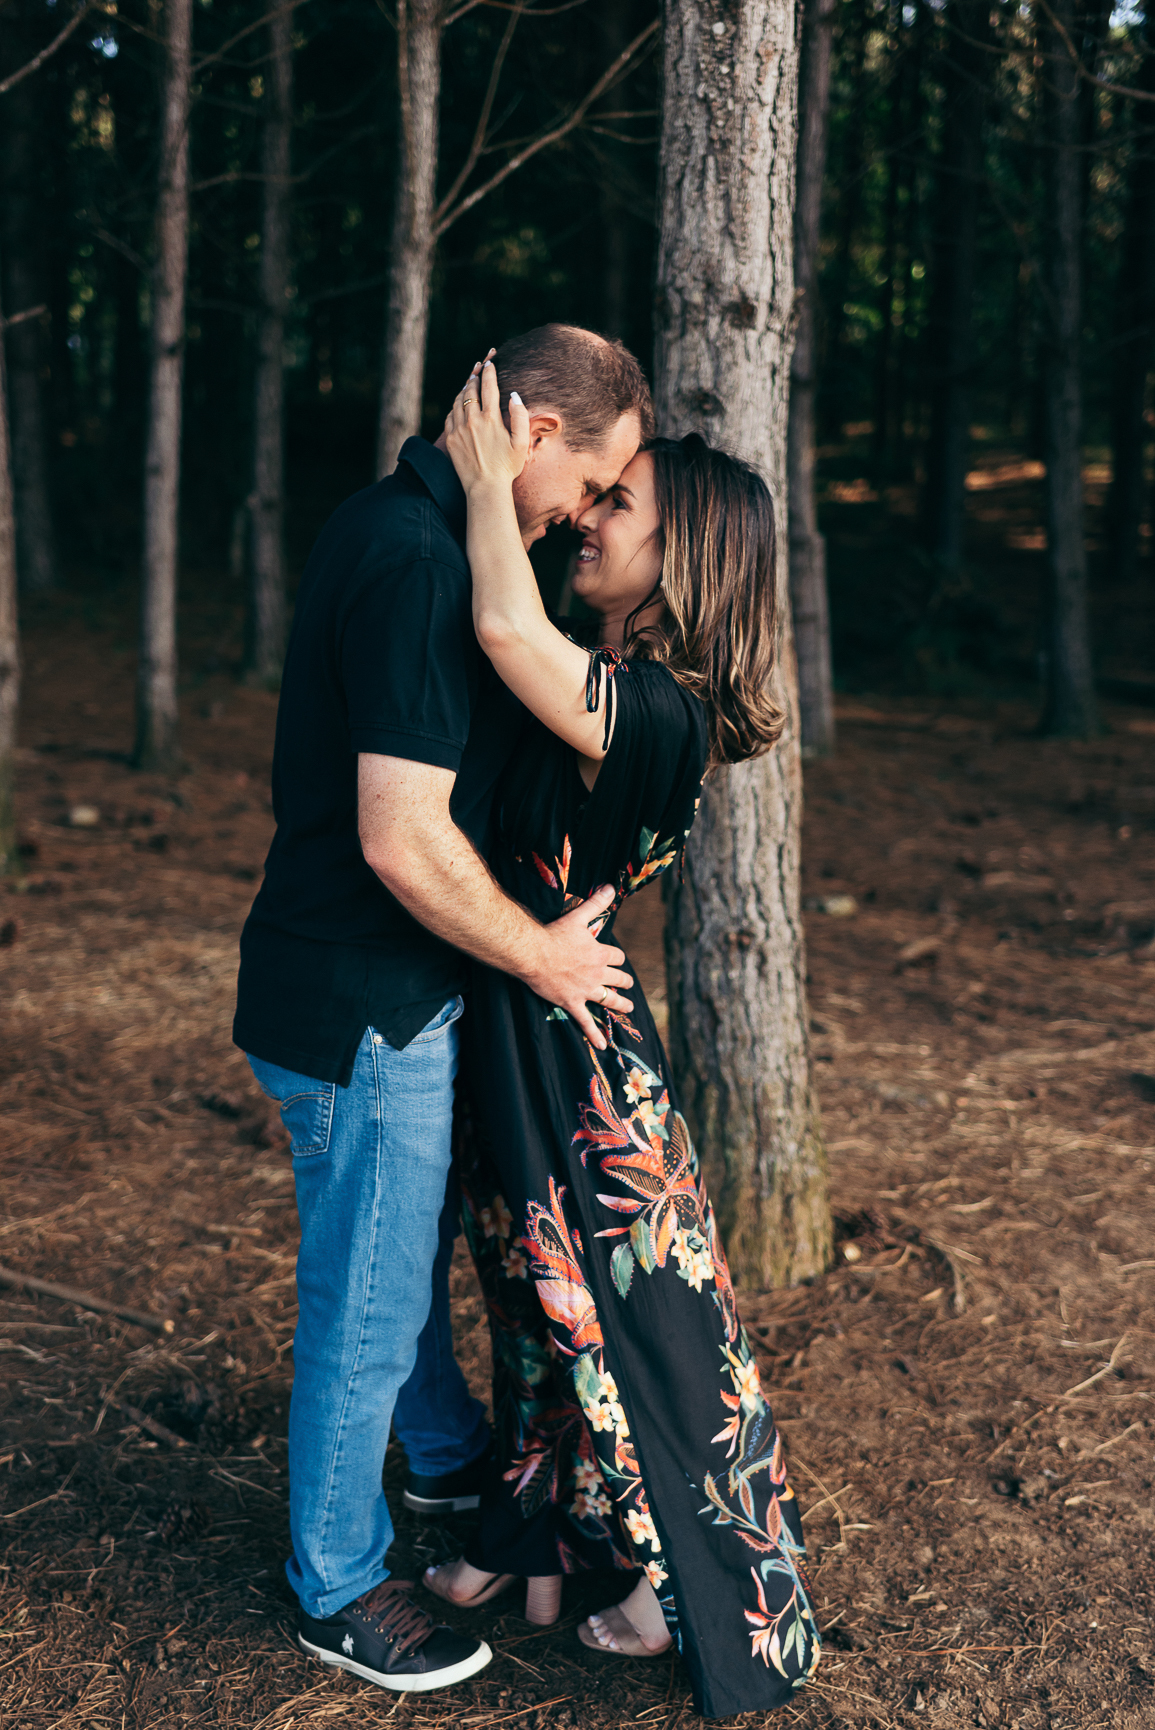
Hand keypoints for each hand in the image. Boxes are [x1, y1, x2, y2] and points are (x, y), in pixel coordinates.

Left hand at [444, 353, 529, 496]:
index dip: (489, 371)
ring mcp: (459, 429)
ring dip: (464, 388)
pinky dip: (455, 405)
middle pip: (471, 389)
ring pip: (458, 399)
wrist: (485, 487)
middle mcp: (472, 420)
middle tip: (479, 365)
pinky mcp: (451, 439)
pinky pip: (450, 415)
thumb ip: (520, 417)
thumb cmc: (507, 467)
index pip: (489, 386)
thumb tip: (514, 395)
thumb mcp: (522, 443)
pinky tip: (459, 403)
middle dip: (476, 374)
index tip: (490, 362)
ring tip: (469, 381)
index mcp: (491, 419)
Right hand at [522, 884, 633, 1049]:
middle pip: (618, 979)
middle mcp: (597, 974)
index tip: (616, 959)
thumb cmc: (554, 934)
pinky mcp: (572, 1003)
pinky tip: (603, 1045)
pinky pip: (586, 1022)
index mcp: (599, 954)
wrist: (533, 953)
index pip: (617, 957)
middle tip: (628, 985)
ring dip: (620, 1004)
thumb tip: (610, 887)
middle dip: (624, 982)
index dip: (618, 958)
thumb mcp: (577, 916)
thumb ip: (596, 902)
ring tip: (628, 1008)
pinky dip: (595, 1034)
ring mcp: (585, 990)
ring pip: (608, 1000)